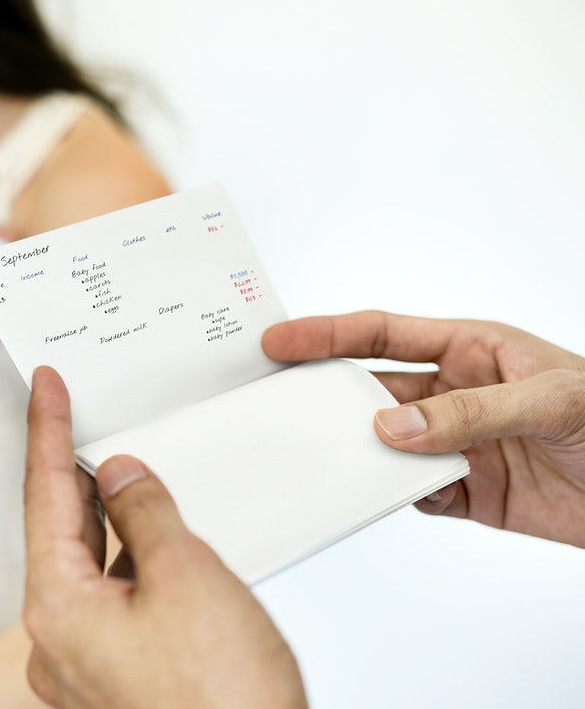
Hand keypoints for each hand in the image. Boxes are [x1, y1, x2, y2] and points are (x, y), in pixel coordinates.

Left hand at [22, 366, 306, 708]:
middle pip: (61, 530)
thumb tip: (122, 474)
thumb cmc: (223, 701)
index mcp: (59, 608)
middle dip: (76, 472)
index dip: (46, 431)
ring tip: (126, 465)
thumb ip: (146, 513)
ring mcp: (86, 664)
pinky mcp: (117, 677)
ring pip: (90, 566)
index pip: (45, 494)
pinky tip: (155, 537)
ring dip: (109, 518)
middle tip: (81, 414)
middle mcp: (60, 639)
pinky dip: (130, 561)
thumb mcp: (187, 577)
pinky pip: (114, 600)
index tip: (43, 386)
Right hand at [263, 311, 584, 546]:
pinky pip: (414, 492)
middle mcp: (455, 393)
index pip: (383, 335)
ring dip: (363, 453)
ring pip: (386, 445)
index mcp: (471, 349)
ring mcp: (456, 444)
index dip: (327, 335)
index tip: (281, 341)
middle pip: (373, 392)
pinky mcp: (467, 492)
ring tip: (338, 458)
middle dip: (330, 398)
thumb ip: (469, 412)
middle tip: (286, 406)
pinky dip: (397, 495)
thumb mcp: (549, 401)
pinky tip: (399, 493)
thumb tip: (393, 428)